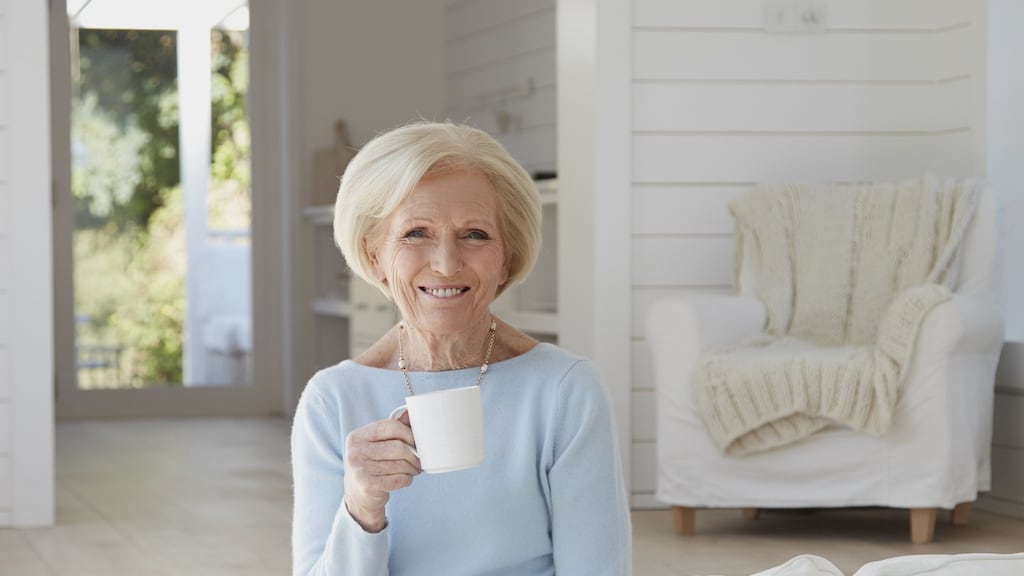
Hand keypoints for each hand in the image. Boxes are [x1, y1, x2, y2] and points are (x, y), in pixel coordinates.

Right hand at [343, 412, 420, 531]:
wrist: (358, 495)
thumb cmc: (371, 465)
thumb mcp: (376, 444)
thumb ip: (392, 428)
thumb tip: (409, 412)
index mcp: (357, 436)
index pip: (389, 426)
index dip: (408, 433)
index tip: (416, 442)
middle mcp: (355, 451)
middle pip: (398, 447)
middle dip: (414, 455)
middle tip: (419, 460)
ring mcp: (359, 469)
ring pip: (400, 464)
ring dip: (412, 468)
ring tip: (412, 470)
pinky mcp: (367, 486)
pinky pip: (398, 479)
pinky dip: (407, 479)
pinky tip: (405, 479)